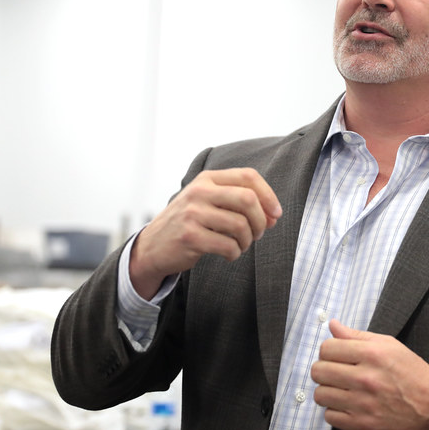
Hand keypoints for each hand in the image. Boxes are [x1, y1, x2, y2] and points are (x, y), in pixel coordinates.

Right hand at [129, 168, 281, 297]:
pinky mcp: (190, 236)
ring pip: (240, 225)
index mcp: (207, 179)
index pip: (248, 176)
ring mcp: (192, 213)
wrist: (152, 246)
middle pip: (248, 199)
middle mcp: (199, 191)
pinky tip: (229, 253)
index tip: (275, 214)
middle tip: (259, 233)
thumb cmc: (189, 223)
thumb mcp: (208, 202)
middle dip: (261, 220)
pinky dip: (235, 253)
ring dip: (248, 240)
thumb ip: (238, 203)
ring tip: (241, 245)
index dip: (269, 195)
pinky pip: (228, 245)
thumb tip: (273, 216)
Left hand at [311, 319, 428, 429]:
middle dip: (323, 370)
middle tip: (333, 372)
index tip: (334, 355)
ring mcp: (363, 403)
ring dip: (327, 391)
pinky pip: (329, 416)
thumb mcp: (389, 345)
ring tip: (339, 389)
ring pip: (320, 395)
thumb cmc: (411, 374)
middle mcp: (366, 378)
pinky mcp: (363, 424)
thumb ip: (357, 335)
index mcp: (373, 354)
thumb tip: (333, 325)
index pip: (327, 348)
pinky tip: (346, 404)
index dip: (327, 351)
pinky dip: (334, 411)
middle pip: (319, 371)